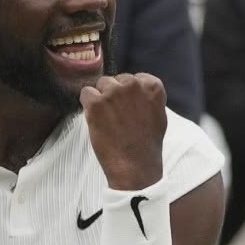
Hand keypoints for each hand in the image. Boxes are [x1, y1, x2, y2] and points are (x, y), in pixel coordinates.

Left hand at [80, 74, 167, 190]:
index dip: (129, 95)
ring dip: (101, 98)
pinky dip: (87, 105)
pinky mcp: (96, 103)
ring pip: (101, 84)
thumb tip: (136, 87)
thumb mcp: (159, 115)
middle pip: (117, 80)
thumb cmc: (147, 145)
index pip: (135, 78)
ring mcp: (114, 92)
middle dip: (115, 95)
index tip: (129, 109)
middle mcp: (134, 85)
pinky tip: (96, 120)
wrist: (136, 167)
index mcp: (152, 86)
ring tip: (108, 120)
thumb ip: (148, 97)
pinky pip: (85, 93)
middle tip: (118, 117)